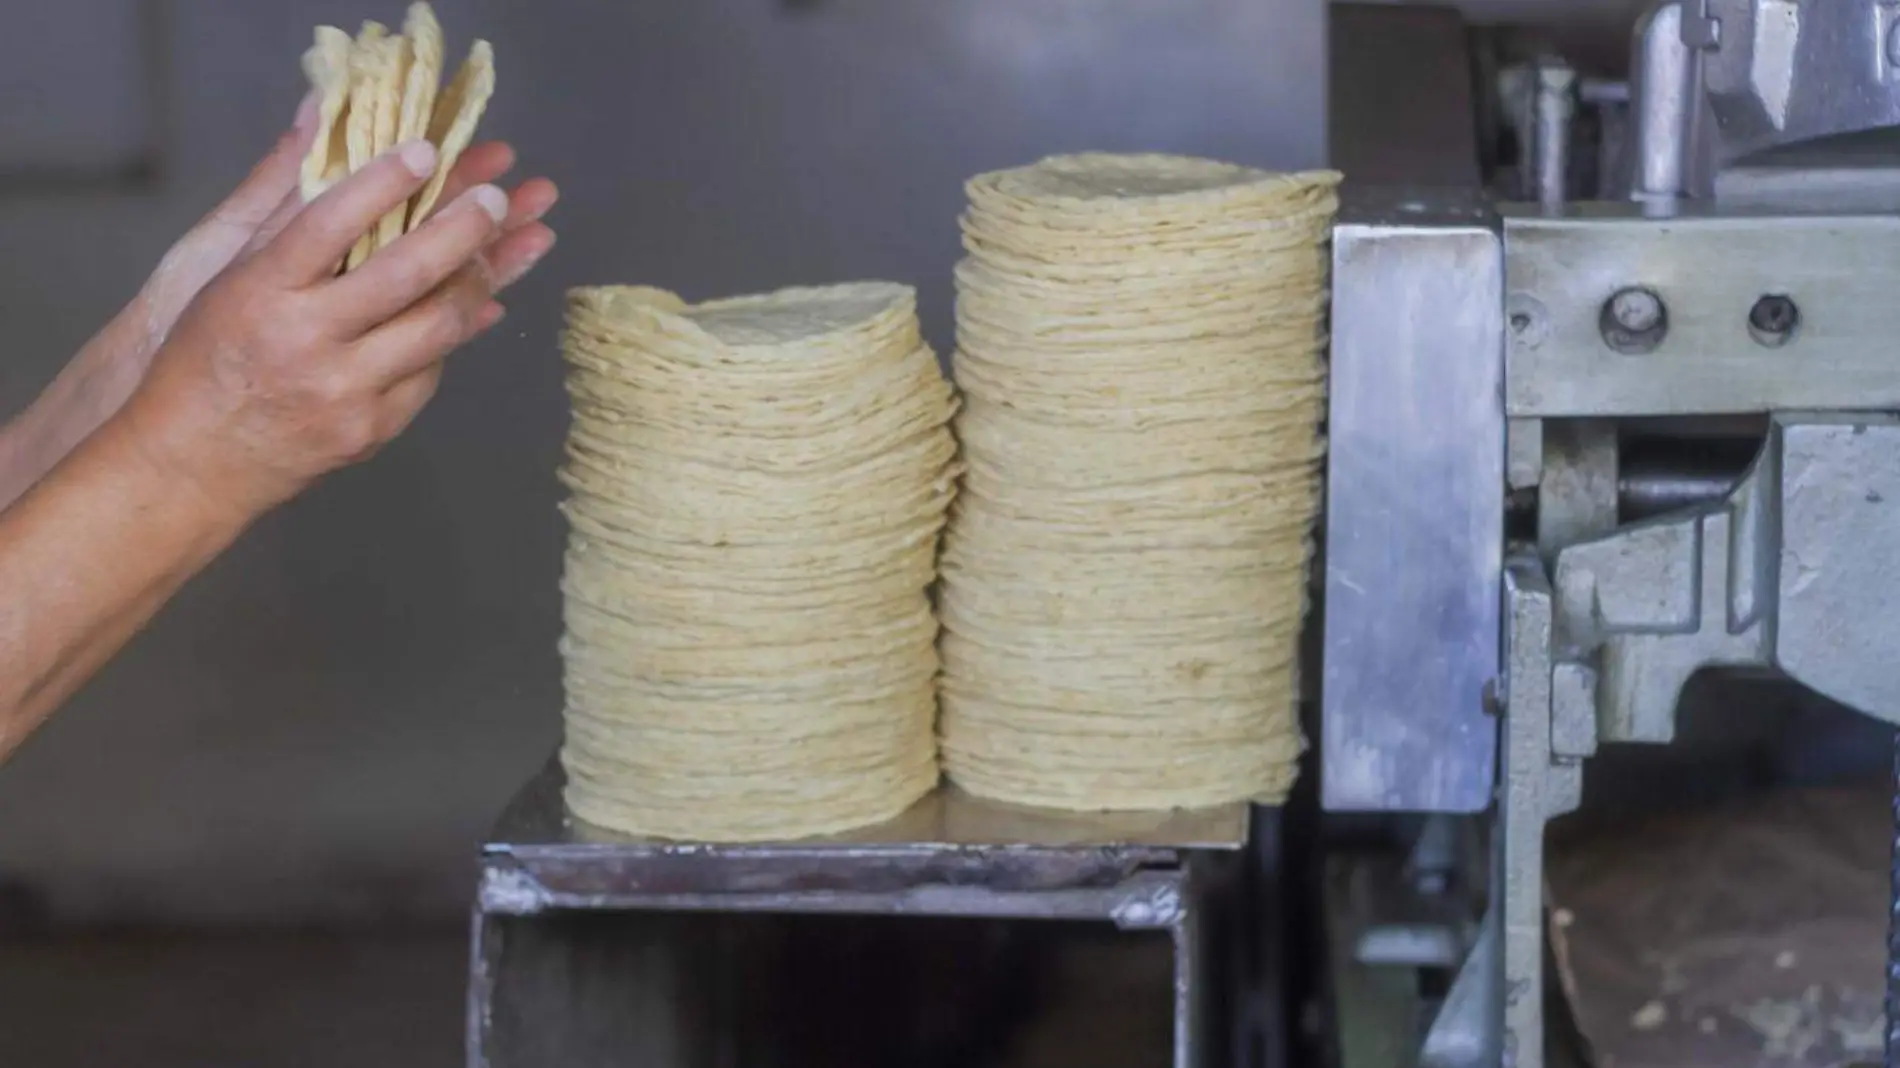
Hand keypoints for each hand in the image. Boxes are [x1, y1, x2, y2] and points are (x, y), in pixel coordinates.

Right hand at [119, 139, 556, 520]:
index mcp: (261, 293)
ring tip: (497, 249)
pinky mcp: (373, 430)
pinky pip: (431, 372)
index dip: (382, 183)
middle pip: (404, 275)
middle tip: (497, 199)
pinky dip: (451, 335)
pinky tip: (471, 305)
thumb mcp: (229, 278)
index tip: (427, 150)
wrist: (195, 464)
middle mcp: (306, 341)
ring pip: (437, 327)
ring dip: (476, 282)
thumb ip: (284, 208)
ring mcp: (345, 391)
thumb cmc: (207, 358)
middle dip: (462, 231)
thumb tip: (322, 123)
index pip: (328, 224)